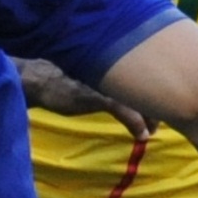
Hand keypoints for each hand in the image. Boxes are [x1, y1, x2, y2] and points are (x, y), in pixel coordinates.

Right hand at [19, 56, 147, 140]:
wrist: (40, 80)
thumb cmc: (63, 80)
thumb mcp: (91, 79)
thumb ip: (107, 84)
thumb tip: (121, 95)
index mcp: (115, 63)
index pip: (145, 76)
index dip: (154, 92)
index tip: (157, 108)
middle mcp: (115, 70)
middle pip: (147, 87)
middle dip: (155, 106)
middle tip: (157, 124)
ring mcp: (107, 83)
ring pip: (139, 99)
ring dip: (149, 117)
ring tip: (151, 131)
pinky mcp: (98, 97)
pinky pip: (124, 110)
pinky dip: (135, 123)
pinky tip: (141, 134)